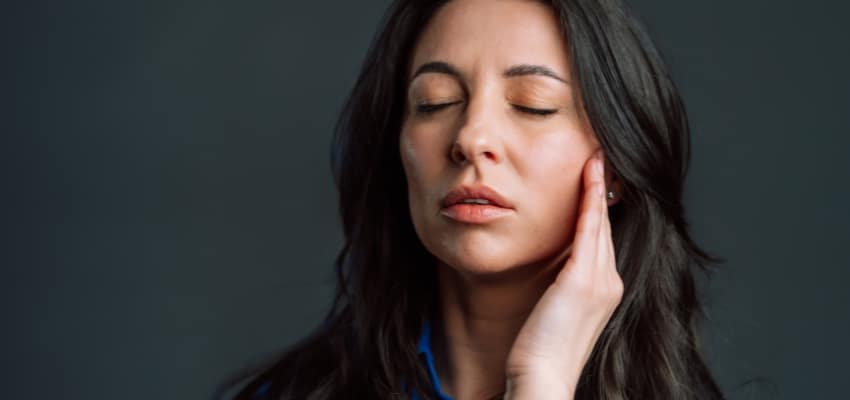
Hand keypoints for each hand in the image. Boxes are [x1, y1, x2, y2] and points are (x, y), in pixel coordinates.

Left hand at [504, 149, 623, 398]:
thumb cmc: (541, 350)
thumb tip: (553, 272)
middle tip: (601, 155)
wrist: (543, 377)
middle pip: (604, 225)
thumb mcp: (556, 312)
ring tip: (596, 157)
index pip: (601, 238)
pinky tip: (589, 175)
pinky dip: (589, 200)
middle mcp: (609, 282)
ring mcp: (600, 282)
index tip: (596, 179)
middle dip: (603, 189)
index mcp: (604, 290)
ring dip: (599, 187)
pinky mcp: (583, 281)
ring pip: (599, 222)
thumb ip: (561, 287)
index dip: (599, 206)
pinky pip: (588, 230)